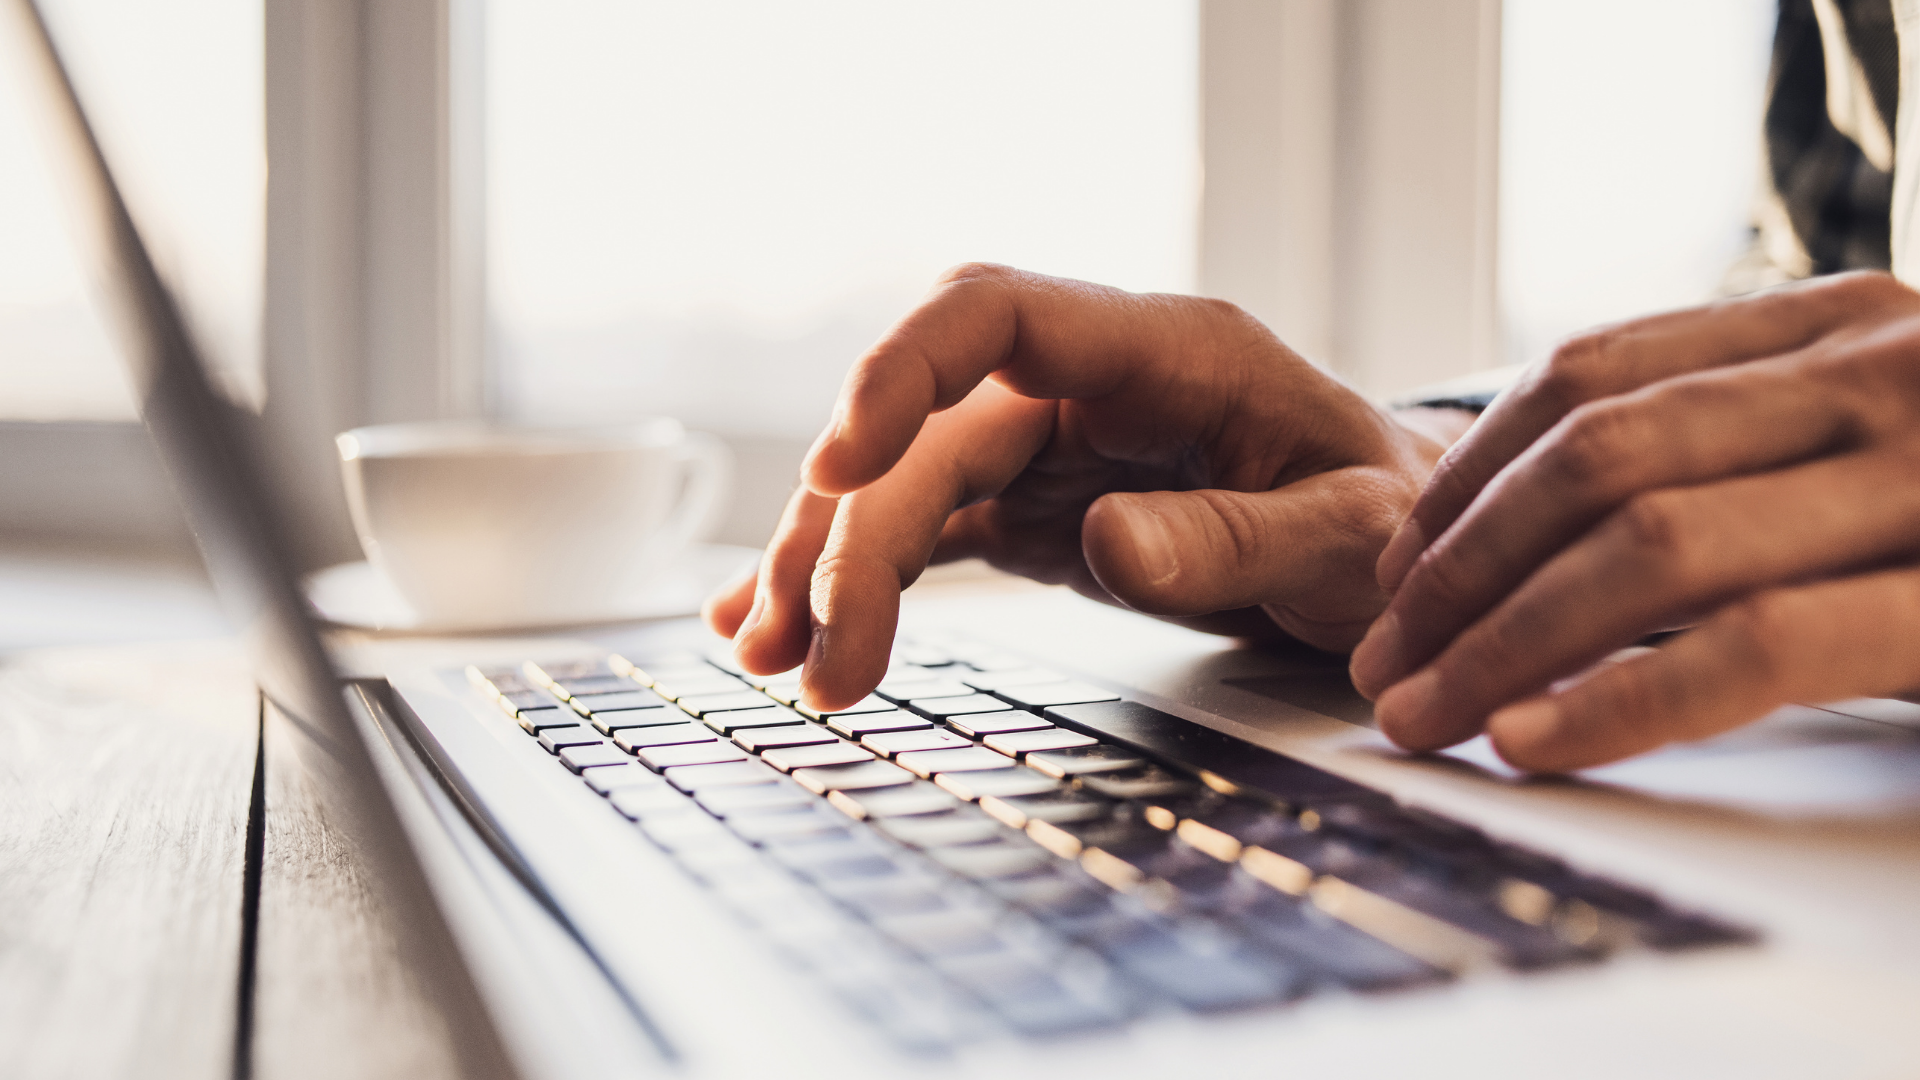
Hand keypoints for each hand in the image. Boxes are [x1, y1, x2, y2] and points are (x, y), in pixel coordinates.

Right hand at [703, 264, 1451, 708]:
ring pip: (903, 480)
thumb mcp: (1351, 534)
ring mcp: (1049, 445)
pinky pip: (923, 527)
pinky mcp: (1032, 506)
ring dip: (826, 562)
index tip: (841, 462)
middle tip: (816, 656)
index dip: (901, 372)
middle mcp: (1086, 385)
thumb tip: (1106, 547)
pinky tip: (785, 627)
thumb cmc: (1389, 518)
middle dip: (850, 533)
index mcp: (1165, 352)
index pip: (996, 313)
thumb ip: (1236, 535)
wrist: (1397, 546)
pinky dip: (855, 577)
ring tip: (775, 659)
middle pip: (925, 427)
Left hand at [1349, 271, 1919, 771]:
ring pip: (1650, 545)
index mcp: (1838, 323)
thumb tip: (1536, 534)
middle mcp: (1880, 371)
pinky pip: (1755, 646)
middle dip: (1459, 570)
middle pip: (1596, 459)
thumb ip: (1742, 448)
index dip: (1466, 475)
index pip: (1592, 375)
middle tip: (1382, 660)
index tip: (1393, 567)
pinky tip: (1530, 739)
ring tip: (1423, 713)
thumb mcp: (1874, 444)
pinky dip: (1620, 700)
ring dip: (1503, 644)